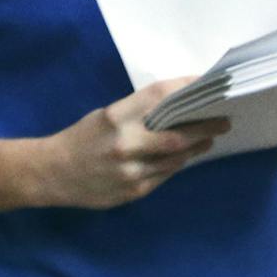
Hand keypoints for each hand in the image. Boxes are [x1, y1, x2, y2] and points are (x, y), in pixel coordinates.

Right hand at [39, 77, 225, 208]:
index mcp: (116, 117)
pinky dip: (178, 164)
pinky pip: (165, 175)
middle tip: (224, 120)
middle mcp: (126, 144)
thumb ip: (138, 112)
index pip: (160, 97)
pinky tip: (186, 156)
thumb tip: (176, 106)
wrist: (51, 173)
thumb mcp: (105, 116)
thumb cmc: (81, 139)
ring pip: (177, 159)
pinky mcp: (134, 191)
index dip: (187, 89)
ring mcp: (131, 171)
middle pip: (178, 135)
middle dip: (205, 127)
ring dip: (197, 148)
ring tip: (209, 138)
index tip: (207, 86)